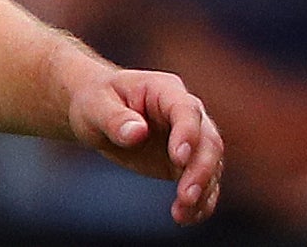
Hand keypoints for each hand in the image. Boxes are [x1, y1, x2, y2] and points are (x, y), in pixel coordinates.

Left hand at [69, 64, 224, 223]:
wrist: (97, 112)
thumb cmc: (95, 101)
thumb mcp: (95, 105)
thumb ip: (114, 118)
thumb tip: (137, 132)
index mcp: (164, 89)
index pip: (186, 110)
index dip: (187, 133)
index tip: (178, 158)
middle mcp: (185, 112)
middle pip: (208, 140)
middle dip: (201, 170)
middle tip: (185, 196)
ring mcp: (190, 138)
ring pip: (211, 165)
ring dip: (202, 191)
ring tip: (182, 214)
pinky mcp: (186, 163)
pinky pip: (203, 183)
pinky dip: (200, 202)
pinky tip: (187, 218)